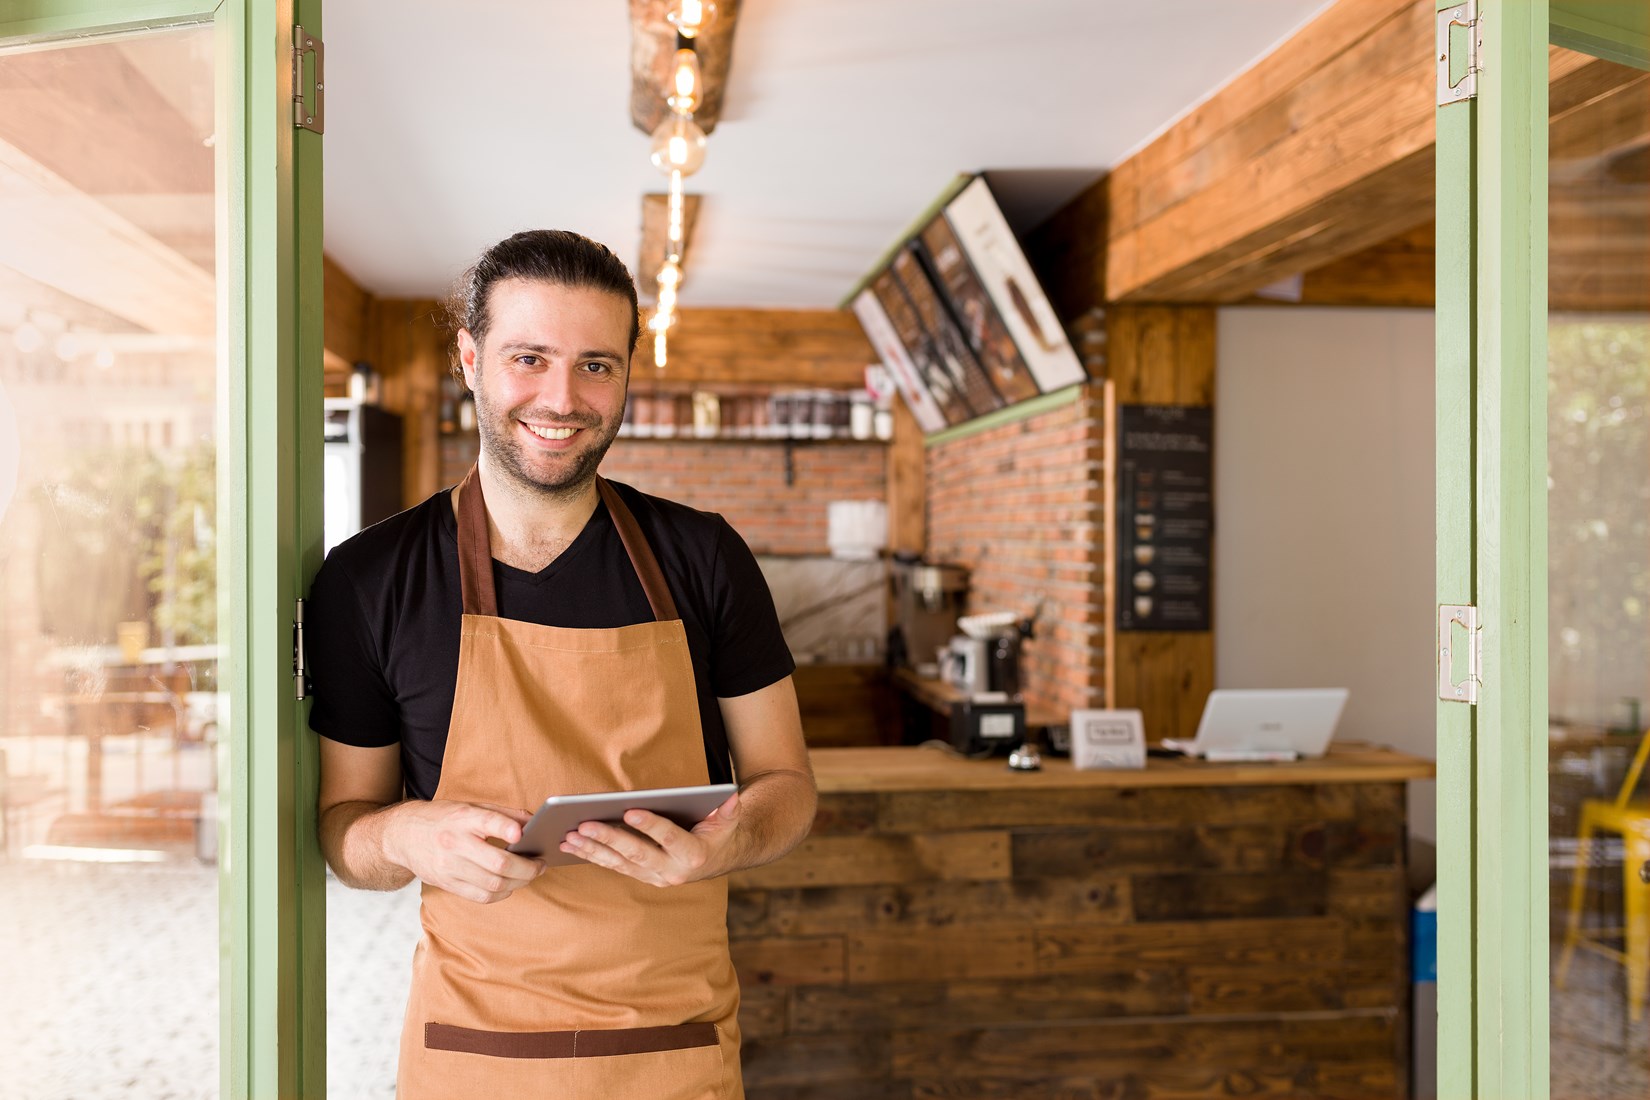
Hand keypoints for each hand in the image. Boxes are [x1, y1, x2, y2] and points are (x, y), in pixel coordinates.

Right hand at [382, 800, 544, 902]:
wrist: (403, 835)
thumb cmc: (443, 818)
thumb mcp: (469, 806)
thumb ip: (503, 814)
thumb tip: (534, 822)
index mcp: (462, 818)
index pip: (488, 822)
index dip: (507, 829)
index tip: (522, 835)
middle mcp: (455, 843)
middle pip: (498, 863)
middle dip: (527, 868)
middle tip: (541, 864)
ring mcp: (449, 867)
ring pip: (493, 884)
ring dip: (519, 883)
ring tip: (530, 875)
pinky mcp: (446, 884)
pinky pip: (481, 897)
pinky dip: (501, 894)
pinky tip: (510, 886)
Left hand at [560, 791, 741, 886]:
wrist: (717, 860)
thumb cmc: (719, 833)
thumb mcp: (729, 822)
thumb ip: (729, 810)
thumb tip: (731, 796)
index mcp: (693, 855)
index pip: (669, 838)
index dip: (650, 825)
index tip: (629, 810)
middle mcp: (672, 871)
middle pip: (636, 853)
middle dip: (609, 838)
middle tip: (584, 823)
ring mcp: (654, 877)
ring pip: (619, 863)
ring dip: (593, 849)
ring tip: (570, 835)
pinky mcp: (642, 876)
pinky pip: (614, 867)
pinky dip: (592, 856)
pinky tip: (573, 845)